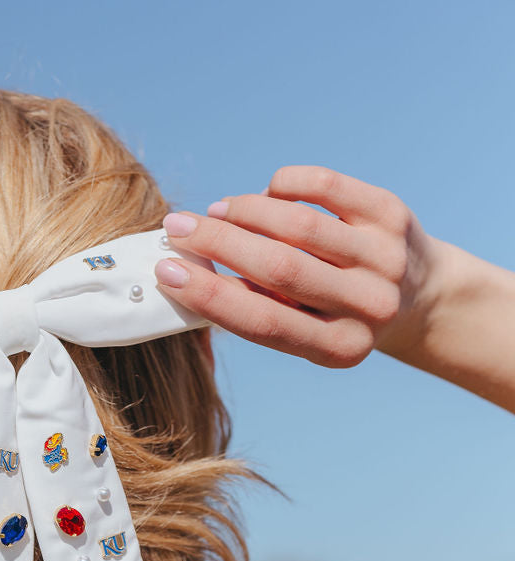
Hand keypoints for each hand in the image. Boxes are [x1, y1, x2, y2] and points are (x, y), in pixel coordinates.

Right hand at [155, 165, 444, 369]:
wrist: (418, 295)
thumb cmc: (336, 315)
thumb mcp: (304, 330)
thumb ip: (256, 309)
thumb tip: (185, 276)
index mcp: (340, 348)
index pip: (263, 321)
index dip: (210, 295)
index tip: (168, 271)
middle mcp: (368, 305)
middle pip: (279, 268)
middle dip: (218, 244)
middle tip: (177, 228)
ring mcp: (384, 257)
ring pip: (298, 223)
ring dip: (246, 212)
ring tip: (218, 212)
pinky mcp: (392, 214)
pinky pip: (323, 186)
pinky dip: (284, 185)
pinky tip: (267, 195)